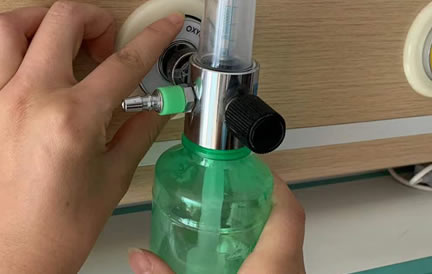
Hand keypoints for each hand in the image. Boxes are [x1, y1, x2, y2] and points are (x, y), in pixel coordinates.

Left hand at [0, 2, 183, 272]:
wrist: (17, 254)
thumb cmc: (61, 227)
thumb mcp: (115, 175)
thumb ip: (140, 130)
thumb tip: (156, 105)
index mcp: (72, 119)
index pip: (124, 62)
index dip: (153, 37)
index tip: (164, 24)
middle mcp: (30, 101)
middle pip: (62, 21)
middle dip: (94, 18)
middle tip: (104, 39)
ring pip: (6, 27)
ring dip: (37, 19)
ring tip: (54, 34)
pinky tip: (9, 60)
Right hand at [128, 174, 305, 273]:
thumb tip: (139, 259)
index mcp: (275, 267)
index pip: (288, 210)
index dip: (274, 182)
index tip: (253, 167)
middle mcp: (292, 273)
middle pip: (286, 224)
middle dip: (259, 202)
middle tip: (231, 189)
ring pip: (284, 247)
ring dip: (260, 229)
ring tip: (228, 219)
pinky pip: (278, 266)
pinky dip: (259, 255)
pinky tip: (234, 262)